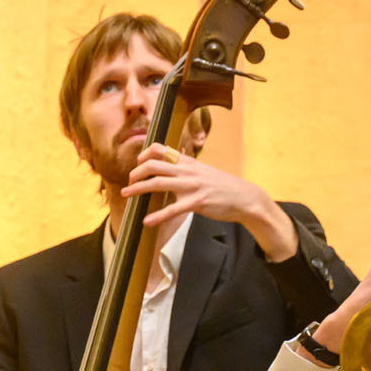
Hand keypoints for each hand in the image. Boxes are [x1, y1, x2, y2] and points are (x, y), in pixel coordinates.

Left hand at [122, 144, 296, 258]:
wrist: (244, 197)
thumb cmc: (222, 186)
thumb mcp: (203, 171)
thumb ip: (187, 167)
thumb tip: (173, 161)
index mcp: (188, 162)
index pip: (161, 149)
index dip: (145, 154)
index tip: (137, 163)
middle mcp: (188, 170)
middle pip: (154, 165)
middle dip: (136, 172)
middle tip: (129, 181)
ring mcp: (192, 186)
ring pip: (158, 183)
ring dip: (138, 189)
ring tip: (126, 195)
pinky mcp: (197, 202)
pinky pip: (172, 209)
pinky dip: (157, 216)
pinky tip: (146, 221)